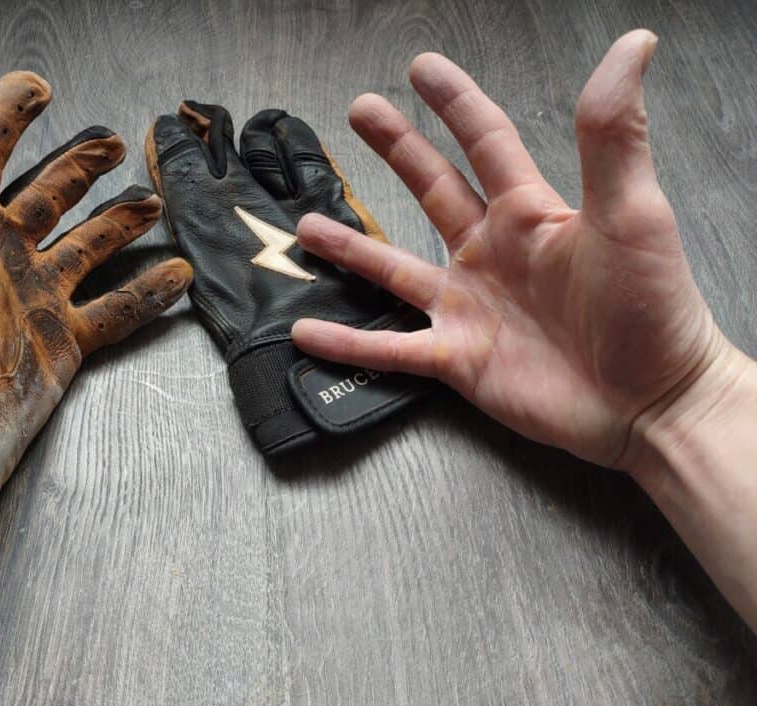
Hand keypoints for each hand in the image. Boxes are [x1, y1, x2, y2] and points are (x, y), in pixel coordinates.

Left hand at [0, 54, 191, 597]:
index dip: (7, 115)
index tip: (36, 89)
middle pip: (46, 196)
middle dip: (78, 166)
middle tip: (110, 142)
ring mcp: (33, 296)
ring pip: (87, 248)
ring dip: (119, 223)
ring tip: (151, 201)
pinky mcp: (61, 340)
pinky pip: (113, 312)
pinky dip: (147, 294)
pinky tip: (176, 275)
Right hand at [291, 30, 725, 467]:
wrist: (651, 404)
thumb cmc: (654, 310)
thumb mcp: (631, 215)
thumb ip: (612, 137)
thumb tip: (630, 47)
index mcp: (531, 215)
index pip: (485, 142)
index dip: (454, 103)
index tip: (421, 69)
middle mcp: (493, 255)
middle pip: (434, 189)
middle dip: (398, 148)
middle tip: (360, 113)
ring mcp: (471, 308)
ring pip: (396, 269)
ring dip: (351, 248)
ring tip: (306, 225)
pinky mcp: (458, 359)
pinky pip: (391, 349)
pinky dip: (349, 344)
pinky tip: (309, 332)